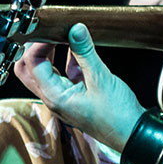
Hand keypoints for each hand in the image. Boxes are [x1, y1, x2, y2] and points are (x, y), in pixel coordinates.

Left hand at [15, 23, 145, 151]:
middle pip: (29, 69)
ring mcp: (63, 96)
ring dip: (50, 52)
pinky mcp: (75, 94)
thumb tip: (75, 29)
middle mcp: (54, 98)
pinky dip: (66, 58)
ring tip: (63, 34)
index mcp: (55, 97)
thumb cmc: (118, 115)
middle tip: (49, 31)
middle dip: (34, 48)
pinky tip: (77, 46)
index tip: (52, 29)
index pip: (33, 64)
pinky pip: (63, 73)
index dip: (39, 43)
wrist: (133, 134)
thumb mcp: (101, 79)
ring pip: (44, 71)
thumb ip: (86, 53)